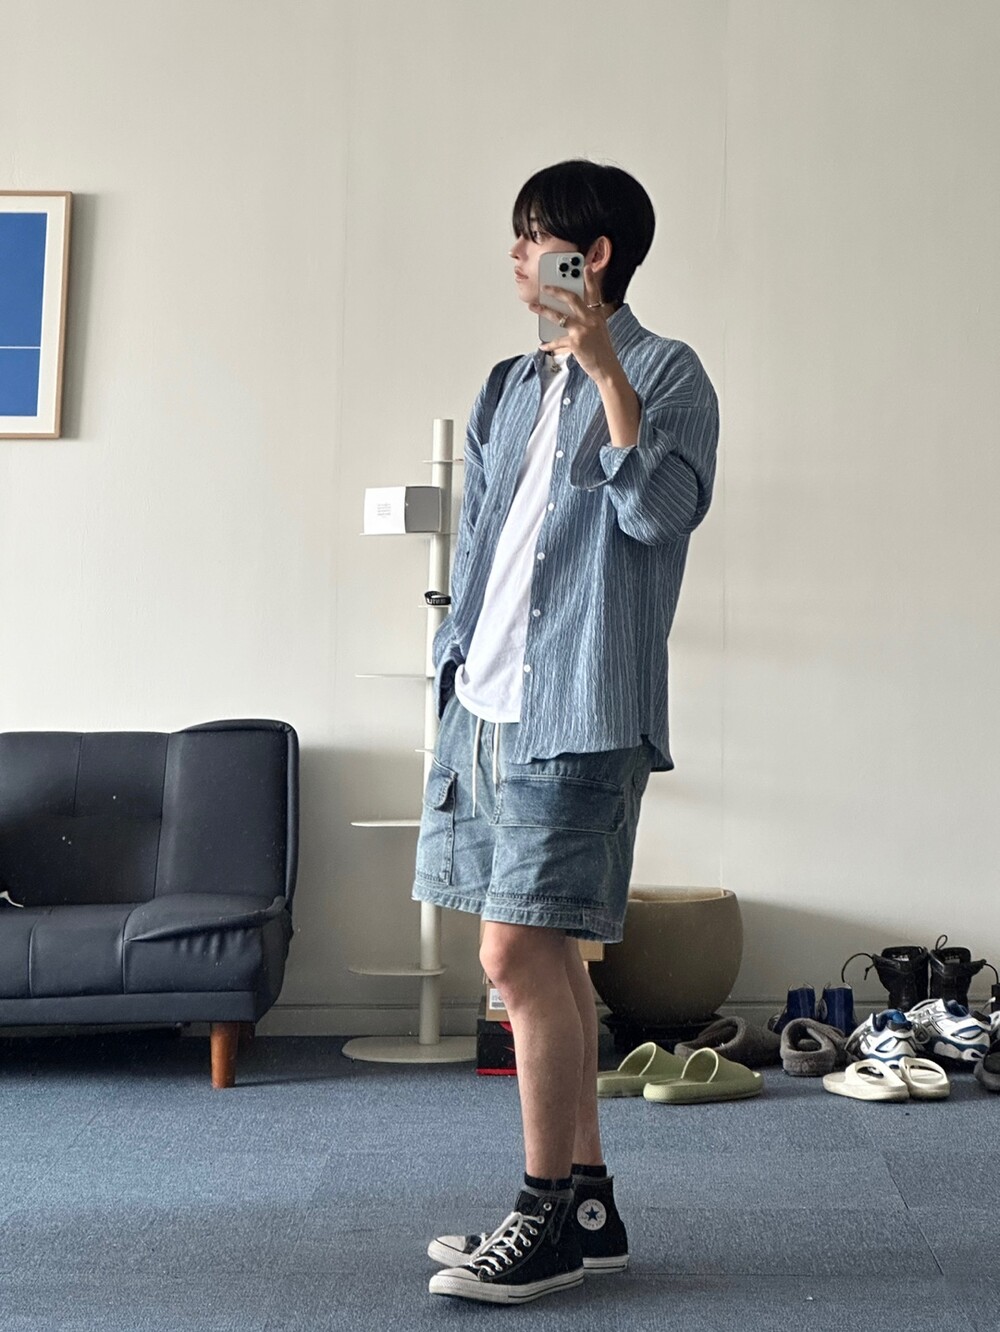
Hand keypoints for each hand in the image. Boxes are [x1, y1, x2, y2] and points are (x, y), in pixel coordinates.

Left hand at [531, 263, 619, 385]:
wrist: (607, 369)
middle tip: (545, 286)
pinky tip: (542, 344)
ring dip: (543, 310)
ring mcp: (583, 330)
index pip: (594, 293)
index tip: (584, 267)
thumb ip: (587, 319)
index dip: (590, 279)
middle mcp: (591, 319)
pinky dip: (549, 343)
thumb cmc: (602, 350)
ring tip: (533, 306)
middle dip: (556, 290)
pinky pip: (557, 340)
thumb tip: (565, 314)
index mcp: (597, 315)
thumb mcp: (599, 330)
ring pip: (559, 316)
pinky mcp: (575, 343)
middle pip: (572, 299)